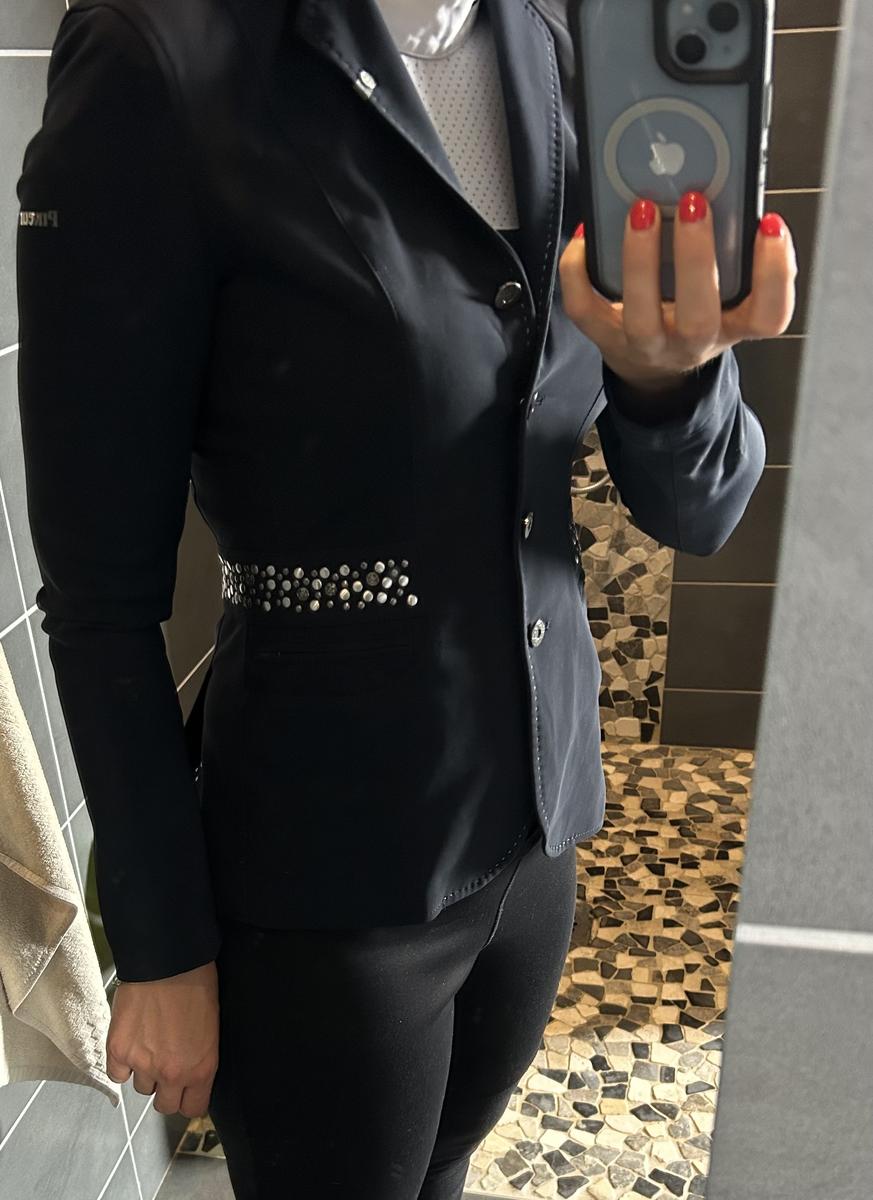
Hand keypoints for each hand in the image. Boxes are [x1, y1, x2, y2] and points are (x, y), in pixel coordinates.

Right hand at [106, 961, 219, 1117]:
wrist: (169, 961)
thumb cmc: (197, 984)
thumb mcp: (212, 1028)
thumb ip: (200, 1058)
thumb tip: (191, 1072)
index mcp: (201, 1068)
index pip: (193, 1108)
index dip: (188, 1099)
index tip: (185, 1091)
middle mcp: (172, 1073)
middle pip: (164, 1106)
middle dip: (166, 1089)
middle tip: (166, 1067)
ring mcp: (143, 1063)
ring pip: (141, 1088)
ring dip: (145, 1072)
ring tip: (151, 1044)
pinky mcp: (118, 1050)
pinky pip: (117, 1074)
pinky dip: (122, 1063)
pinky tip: (132, 1043)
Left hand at [557, 191, 797, 395]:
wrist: (654, 367)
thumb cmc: (693, 311)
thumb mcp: (727, 289)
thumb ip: (732, 249)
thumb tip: (717, 182)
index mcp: (734, 324)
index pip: (770, 315)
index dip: (776, 273)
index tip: (770, 224)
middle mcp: (691, 341)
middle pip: (699, 317)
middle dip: (696, 258)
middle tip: (693, 203)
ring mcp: (646, 344)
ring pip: (641, 316)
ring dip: (640, 260)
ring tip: (642, 209)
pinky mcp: (604, 337)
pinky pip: (584, 308)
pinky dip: (579, 269)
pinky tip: (587, 233)